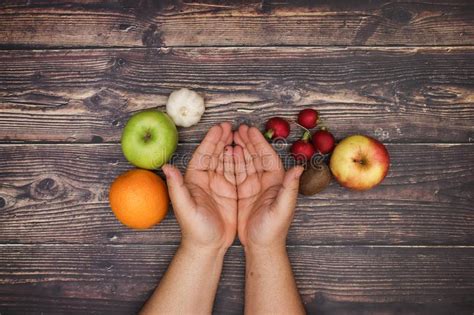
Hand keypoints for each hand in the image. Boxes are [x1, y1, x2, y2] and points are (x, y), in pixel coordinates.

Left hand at [162, 122, 236, 252]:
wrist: (208, 247)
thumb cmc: (194, 230)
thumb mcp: (185, 208)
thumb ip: (176, 187)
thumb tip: (166, 167)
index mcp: (194, 180)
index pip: (203, 155)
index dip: (211, 141)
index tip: (219, 128)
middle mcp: (205, 180)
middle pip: (214, 154)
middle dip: (222, 139)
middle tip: (230, 126)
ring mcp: (218, 185)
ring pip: (225, 161)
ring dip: (231, 147)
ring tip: (239, 135)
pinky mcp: (229, 193)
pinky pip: (235, 173)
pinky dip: (239, 162)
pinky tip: (244, 153)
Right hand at [233, 125, 303, 249]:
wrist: (261, 247)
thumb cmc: (273, 231)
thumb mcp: (282, 210)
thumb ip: (289, 189)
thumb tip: (299, 168)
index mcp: (276, 182)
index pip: (267, 157)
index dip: (259, 143)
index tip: (250, 130)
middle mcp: (266, 181)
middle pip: (256, 156)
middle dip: (248, 141)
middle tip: (238, 128)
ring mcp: (254, 187)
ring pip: (245, 162)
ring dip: (239, 149)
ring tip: (230, 136)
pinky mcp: (243, 194)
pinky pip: (237, 173)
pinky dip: (231, 163)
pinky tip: (225, 154)